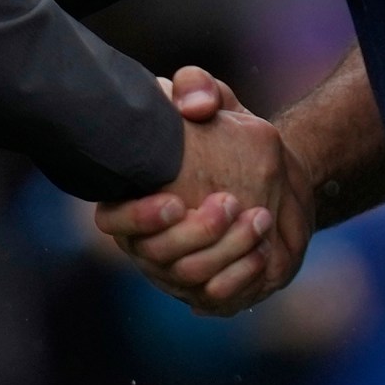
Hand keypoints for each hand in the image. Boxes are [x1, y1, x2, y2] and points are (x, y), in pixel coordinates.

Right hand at [98, 68, 314, 315]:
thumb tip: (196, 107)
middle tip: (231, 203)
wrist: (272, 176)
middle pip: (156, 255)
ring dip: (226, 251)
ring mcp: (176, 273)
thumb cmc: (226, 135)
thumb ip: (197, 88)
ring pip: (189, 277)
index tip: (174, 201)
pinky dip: (240, 276)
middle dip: (195, 233)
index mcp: (131, 200)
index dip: (137, 219)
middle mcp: (147, 243)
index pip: (112, 221)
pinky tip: (263, 250)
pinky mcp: (210, 292)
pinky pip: (217, 297)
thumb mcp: (214, 100)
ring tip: (259, 219)